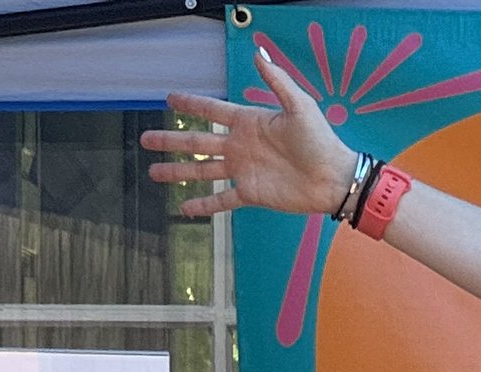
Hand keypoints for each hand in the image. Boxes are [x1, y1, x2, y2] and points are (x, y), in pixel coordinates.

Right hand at [141, 48, 356, 218]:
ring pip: (202, 171)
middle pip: (197, 141)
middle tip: (145, 139)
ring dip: (178, 172)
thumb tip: (258, 54)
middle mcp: (241, 146)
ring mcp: (244, 171)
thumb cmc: (321, 140)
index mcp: (249, 122)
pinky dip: (204, 205)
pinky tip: (183, 208)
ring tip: (153, 172)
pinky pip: (222, 200)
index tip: (170, 98)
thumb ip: (277, 81)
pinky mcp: (252, 193)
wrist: (335, 178)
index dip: (191, 104)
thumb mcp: (299, 105)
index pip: (212, 110)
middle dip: (171, 140)